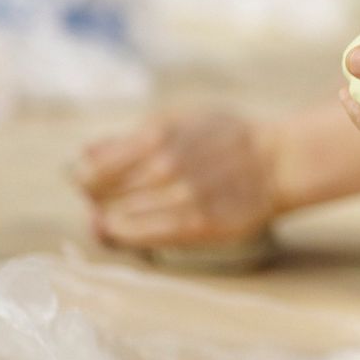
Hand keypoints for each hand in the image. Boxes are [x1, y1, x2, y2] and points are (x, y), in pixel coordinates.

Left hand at [74, 112, 278, 248]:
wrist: (276, 161)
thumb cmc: (225, 137)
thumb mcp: (179, 119)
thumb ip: (129, 138)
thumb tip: (83, 154)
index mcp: (158, 134)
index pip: (90, 171)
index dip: (84, 179)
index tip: (91, 180)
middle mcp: (167, 166)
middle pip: (102, 199)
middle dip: (99, 201)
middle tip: (111, 198)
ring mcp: (182, 198)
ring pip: (120, 222)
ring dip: (114, 221)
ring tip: (124, 212)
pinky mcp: (199, 226)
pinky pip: (146, 239)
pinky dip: (131, 236)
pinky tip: (133, 229)